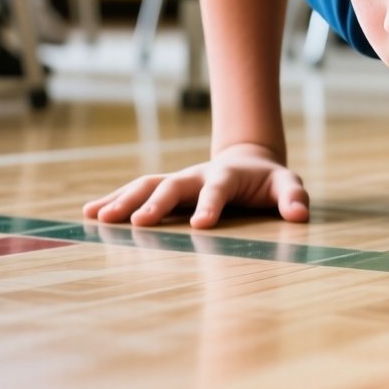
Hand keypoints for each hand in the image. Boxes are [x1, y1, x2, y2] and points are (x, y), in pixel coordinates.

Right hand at [82, 143, 309, 228]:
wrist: (247, 162)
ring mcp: (177, 179)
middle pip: (172, 186)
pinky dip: (113, 199)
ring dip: (124, 201)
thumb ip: (293, 197)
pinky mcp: (164, 187)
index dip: (209, 205)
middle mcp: (196, 175)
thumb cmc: (268, 180)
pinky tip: (89, 214)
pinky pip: (136, 191)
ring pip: (147, 186)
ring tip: (98, 218)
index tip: (200, 225)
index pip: (217, 190)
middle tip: (138, 224)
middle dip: (155, 204)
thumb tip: (299, 215)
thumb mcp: (287, 185)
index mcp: (226, 176)